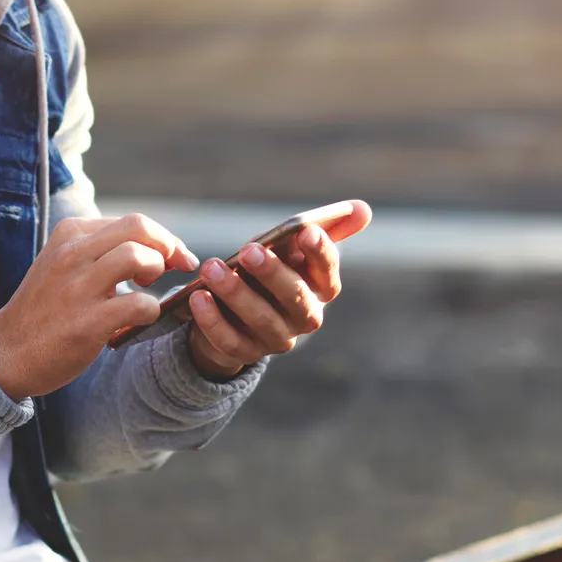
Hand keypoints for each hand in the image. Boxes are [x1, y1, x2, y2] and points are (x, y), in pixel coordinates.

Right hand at [0, 214, 195, 400]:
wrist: (7, 352)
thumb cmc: (43, 309)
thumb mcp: (60, 262)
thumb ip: (97, 249)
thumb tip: (150, 246)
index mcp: (68, 235)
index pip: (131, 221)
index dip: (162, 238)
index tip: (173, 255)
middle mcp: (72, 254)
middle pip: (139, 228)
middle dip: (169, 245)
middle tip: (178, 265)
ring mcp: (78, 287)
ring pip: (138, 257)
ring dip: (157, 272)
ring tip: (150, 289)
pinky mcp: (87, 322)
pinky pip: (139, 304)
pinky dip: (152, 310)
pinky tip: (141, 318)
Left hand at [186, 200, 370, 379]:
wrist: (236, 313)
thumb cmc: (269, 270)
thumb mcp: (290, 248)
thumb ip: (321, 228)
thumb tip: (363, 208)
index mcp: (320, 289)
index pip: (329, 273)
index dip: (320, 254)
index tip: (306, 231)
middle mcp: (305, 317)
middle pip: (295, 298)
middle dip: (273, 273)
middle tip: (248, 250)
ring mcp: (277, 339)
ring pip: (262, 320)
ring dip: (236, 293)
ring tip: (211, 268)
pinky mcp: (245, 353)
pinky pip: (230, 341)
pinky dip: (213, 321)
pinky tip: (198, 298)